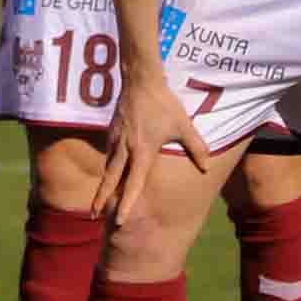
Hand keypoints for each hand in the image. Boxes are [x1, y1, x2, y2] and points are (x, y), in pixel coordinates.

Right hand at [97, 65, 193, 222]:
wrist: (141, 81)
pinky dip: (108, 166)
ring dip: (103, 184)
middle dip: (101, 198)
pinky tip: (109, 170)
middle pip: (110, 180)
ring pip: (108, 167)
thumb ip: (196, 148)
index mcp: (142, 152)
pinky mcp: (112, 130)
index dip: (126, 204)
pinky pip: (109, 153)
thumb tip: (207, 167)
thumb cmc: (164, 104)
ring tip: (98, 199)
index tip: (119, 220)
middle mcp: (125, 149)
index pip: (132, 184)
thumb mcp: (183, 127)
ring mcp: (116, 139)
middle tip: (93, 215)